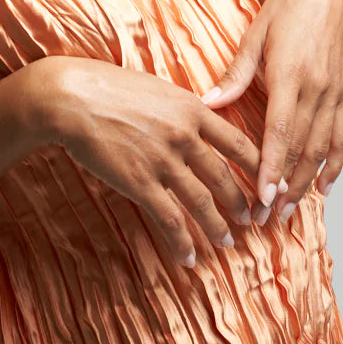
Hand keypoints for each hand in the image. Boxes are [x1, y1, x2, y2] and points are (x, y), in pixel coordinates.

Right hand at [34, 56, 262, 268]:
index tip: (268, 182)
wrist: (73, 98)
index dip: (258, 166)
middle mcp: (185, 136)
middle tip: (251, 218)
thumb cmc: (110, 87)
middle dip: (241, 202)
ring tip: (227, 240)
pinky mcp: (140, 182)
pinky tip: (189, 256)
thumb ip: (182, 109)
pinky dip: (182, 242)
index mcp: (192, 109)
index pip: (239, 142)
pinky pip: (170, 219)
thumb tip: (199, 121)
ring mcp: (163, 160)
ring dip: (218, 226)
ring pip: (202, 202)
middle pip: (225, 176)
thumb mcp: (158, 89)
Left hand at [200, 0, 342, 225]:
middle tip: (266, 217)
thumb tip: (208, 103)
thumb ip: (235, 74)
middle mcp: (316, 88)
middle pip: (301, 148)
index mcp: (290, 74)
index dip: (271, 167)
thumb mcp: (254, 36)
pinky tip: (324, 187)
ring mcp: (335, 92)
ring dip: (306, 182)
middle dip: (284, 186)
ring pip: (323, 148)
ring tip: (287, 210)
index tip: (261, 196)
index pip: (280, 131)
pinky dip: (336, 163)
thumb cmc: (284, 10)